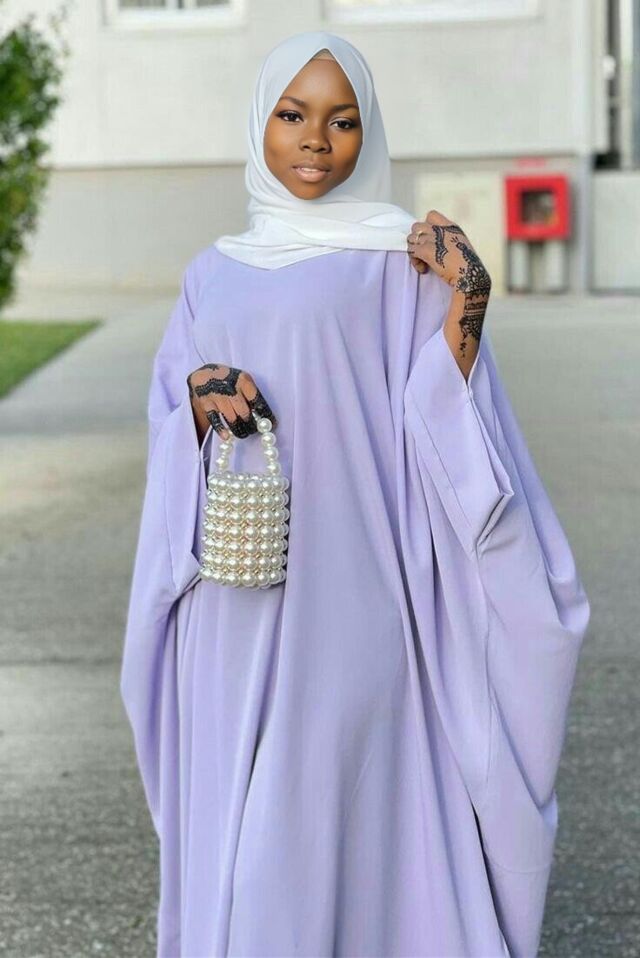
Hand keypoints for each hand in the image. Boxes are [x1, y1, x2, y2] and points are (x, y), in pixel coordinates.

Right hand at [186, 363, 277, 440]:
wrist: (206, 374)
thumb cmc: (231, 381)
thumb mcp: (243, 381)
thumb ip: (251, 395)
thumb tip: (262, 416)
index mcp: (244, 381)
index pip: (258, 401)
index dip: (265, 415)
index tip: (272, 425)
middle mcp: (231, 387)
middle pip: (244, 412)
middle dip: (251, 424)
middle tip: (254, 430)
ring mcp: (218, 395)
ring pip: (231, 418)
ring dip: (238, 428)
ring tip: (243, 433)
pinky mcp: (207, 403)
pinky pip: (215, 419)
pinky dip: (221, 429)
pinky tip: (226, 436)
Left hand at [407, 209, 491, 343]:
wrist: (475, 285)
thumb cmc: (471, 281)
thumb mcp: (462, 262)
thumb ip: (453, 254)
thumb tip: (442, 262)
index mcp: (456, 231)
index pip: (432, 215)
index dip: (426, 229)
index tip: (430, 247)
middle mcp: (447, 231)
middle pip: (418, 225)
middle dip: (417, 241)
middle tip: (424, 260)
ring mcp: (440, 239)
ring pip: (412, 235)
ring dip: (413, 251)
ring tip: (423, 267)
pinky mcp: (432, 250)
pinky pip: (412, 249)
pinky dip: (414, 260)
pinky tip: (423, 272)